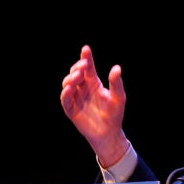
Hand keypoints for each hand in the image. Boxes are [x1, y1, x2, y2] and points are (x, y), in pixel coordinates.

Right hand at [60, 45, 129, 166]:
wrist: (109, 134)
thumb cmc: (115, 114)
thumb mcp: (119, 97)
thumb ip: (116, 83)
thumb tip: (117, 67)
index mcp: (93, 83)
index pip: (88, 68)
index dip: (86, 58)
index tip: (86, 49)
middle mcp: (83, 88)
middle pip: (76, 73)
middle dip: (77, 67)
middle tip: (83, 66)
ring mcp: (76, 98)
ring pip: (68, 84)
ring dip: (71, 79)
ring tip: (77, 76)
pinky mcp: (71, 110)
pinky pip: (65, 100)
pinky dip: (65, 94)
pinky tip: (69, 89)